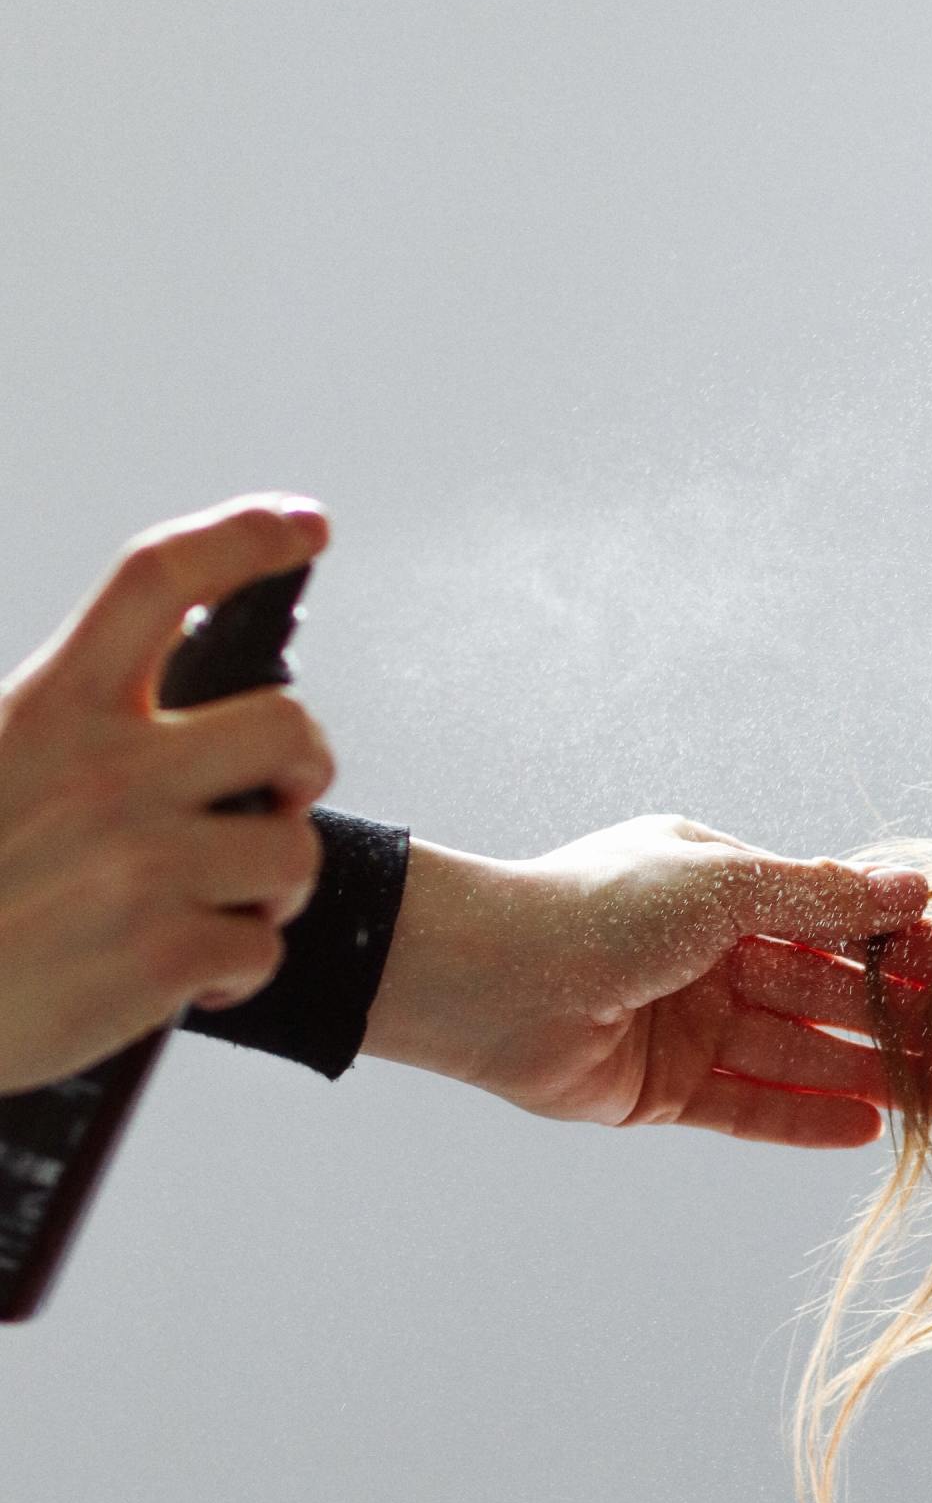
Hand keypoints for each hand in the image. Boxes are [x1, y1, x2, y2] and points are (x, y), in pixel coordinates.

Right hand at [0, 497, 335, 1089]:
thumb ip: (67, 718)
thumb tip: (175, 676)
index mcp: (51, 707)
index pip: (159, 579)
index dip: (245, 537)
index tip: (306, 525)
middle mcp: (106, 774)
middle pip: (285, 723)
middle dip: (308, 761)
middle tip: (283, 794)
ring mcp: (141, 865)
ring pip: (291, 848)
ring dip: (273, 885)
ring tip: (221, 904)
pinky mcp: (161, 958)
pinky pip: (261, 947)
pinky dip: (239, 970)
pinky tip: (189, 977)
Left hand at [362, 815, 931, 1145]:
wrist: (487, 979)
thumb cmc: (600, 908)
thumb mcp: (723, 885)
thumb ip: (819, 896)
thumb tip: (914, 886)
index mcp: (719, 887)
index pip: (830, 917)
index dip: (898, 942)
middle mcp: (706, 954)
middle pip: (823, 989)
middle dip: (897, 1016)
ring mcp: (687, 1024)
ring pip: (796, 1050)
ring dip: (868, 1071)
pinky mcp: (663, 1090)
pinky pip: (749, 1105)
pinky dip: (806, 1116)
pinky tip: (868, 1128)